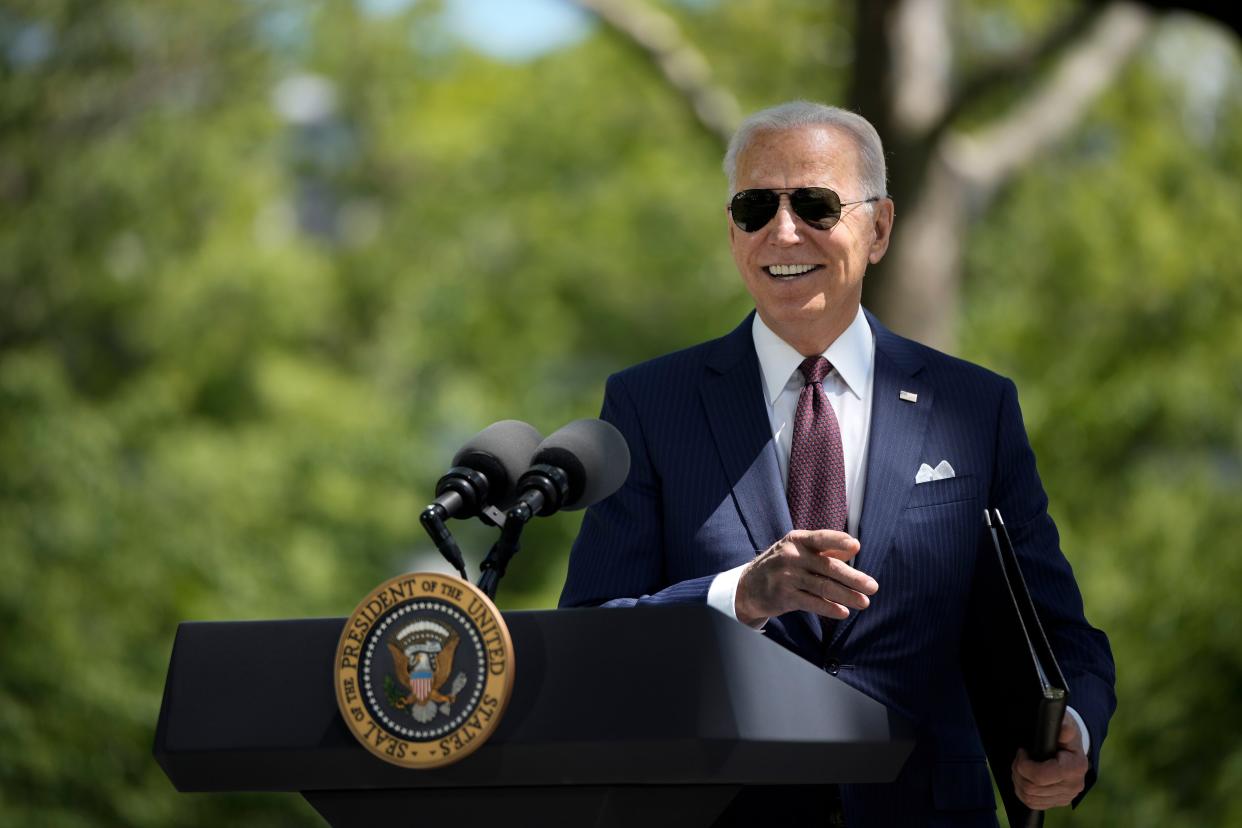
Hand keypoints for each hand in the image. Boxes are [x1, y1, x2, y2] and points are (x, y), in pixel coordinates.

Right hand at [734, 529, 877, 625]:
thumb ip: (825, 549)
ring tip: (864, 603)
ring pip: (823, 587)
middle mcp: (792, 556)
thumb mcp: (798, 550)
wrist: (750, 586)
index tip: (856, 547)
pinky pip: (812, 603)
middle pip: (827, 567)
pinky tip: (843, 612)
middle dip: (853, 578)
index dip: (838, 541)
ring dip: (846, 596)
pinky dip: (829, 608)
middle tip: (872, 587)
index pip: (821, 538)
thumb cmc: (782, 564)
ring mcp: (787, 577)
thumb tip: (853, 547)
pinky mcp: (785, 596)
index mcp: (798, 540)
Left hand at [1011, 714, 1088, 810]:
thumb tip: (1063, 728)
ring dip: (1018, 780)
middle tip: (1020, 758)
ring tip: (1021, 766)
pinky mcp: (1058, 802)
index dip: (1024, 764)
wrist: (1072, 748)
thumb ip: (1064, 727)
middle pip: (1031, 788)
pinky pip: (1032, 804)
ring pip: (1029, 797)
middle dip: (1018, 771)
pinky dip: (1022, 791)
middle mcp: (1073, 786)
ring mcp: (1066, 797)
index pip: (1040, 776)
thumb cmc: (1065, 736)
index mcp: (1075, 767)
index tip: (1023, 751)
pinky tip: (1024, 777)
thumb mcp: (1066, 726)